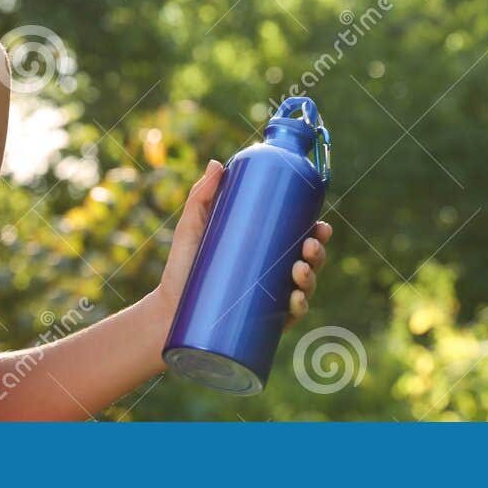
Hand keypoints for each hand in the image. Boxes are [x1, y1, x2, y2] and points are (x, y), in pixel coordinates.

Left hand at [153, 158, 333, 329]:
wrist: (167, 310)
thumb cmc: (182, 267)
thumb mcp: (193, 228)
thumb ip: (202, 196)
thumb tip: (217, 164)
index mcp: (264, 250)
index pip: (298, 238)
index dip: (317, 232)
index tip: (320, 224)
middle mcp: (272, 274)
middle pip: (308, 262)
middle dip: (318, 253)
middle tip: (309, 245)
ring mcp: (269, 300)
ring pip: (304, 288)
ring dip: (312, 278)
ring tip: (298, 270)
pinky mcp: (261, 323)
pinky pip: (288, 317)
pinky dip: (298, 308)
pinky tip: (295, 301)